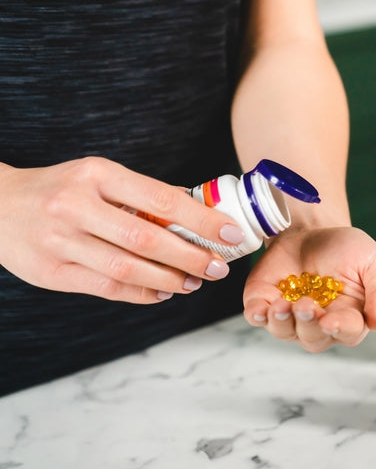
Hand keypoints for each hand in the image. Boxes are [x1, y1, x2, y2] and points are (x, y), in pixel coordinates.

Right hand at [0, 157, 245, 302]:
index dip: (202, 220)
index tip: (231, 234)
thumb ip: (142, 195)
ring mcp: (60, 241)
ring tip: (194, 282)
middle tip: (218, 267)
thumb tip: (201, 213)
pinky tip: (163, 292)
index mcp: (96, 175)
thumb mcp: (98, 177)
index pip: (161, 199)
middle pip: (148, 239)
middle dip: (191, 257)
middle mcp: (76, 206)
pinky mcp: (51, 273)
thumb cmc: (61, 189)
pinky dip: (141, 293)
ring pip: (128, 268)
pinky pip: (107, 288)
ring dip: (170, 279)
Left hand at [242, 226, 375, 351]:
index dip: (339, 328)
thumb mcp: (375, 263)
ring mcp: (289, 316)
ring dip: (282, 322)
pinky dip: (257, 316)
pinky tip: (261, 309)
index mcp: (350, 317)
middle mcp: (319, 324)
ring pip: (284, 332)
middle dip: (308, 324)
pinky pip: (257, 318)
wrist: (312, 230)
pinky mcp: (264, 303)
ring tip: (282, 304)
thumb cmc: (348, 250)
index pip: (347, 332)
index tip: (330, 320)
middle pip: (314, 338)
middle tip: (306, 304)